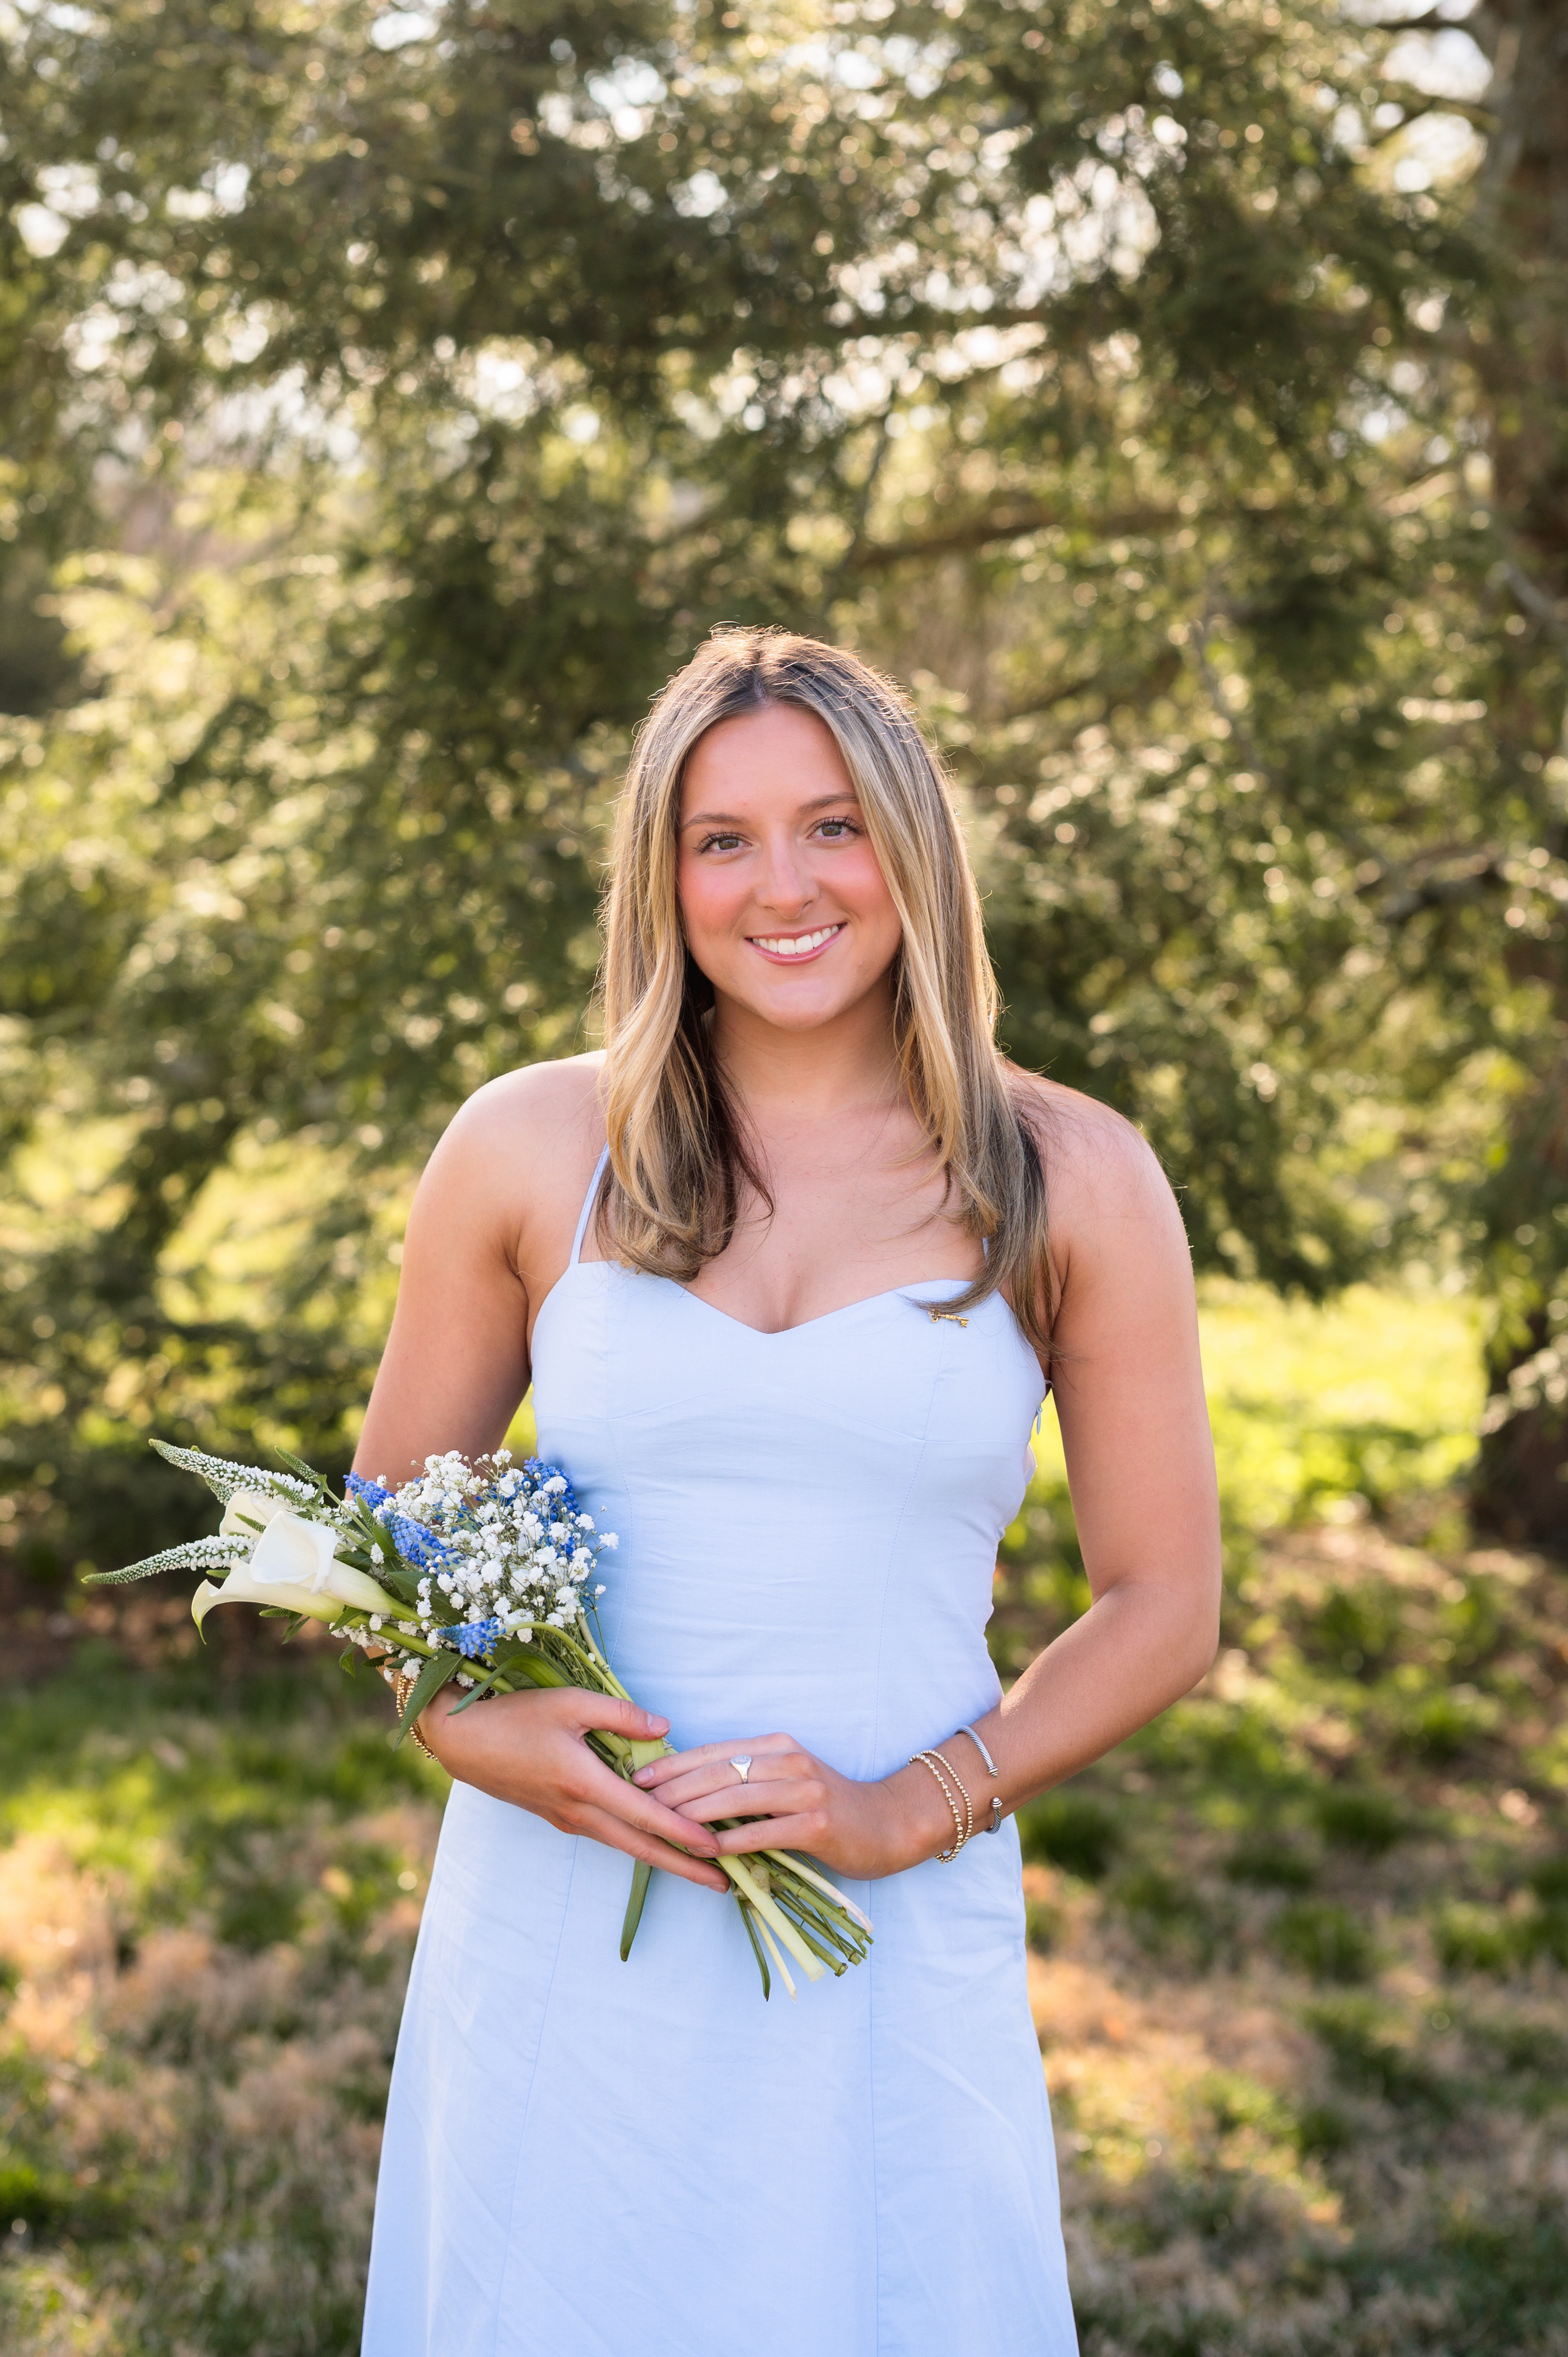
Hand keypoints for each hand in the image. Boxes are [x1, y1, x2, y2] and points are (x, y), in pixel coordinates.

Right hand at [423, 1686, 729, 1892]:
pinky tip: (655, 1839)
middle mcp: (578, 1811)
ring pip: (624, 1844)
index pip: (645, 1815)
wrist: (461, 1742)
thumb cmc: (514, 1716)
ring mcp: (568, 1819)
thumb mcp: (569, 1703)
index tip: (718, 1848)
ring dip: (663, 1858)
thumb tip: (664, 1729)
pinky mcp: (560, 1817)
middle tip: (725, 1885)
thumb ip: (620, 1715)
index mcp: (584, 1783)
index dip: (684, 1832)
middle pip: (641, 1847)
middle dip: (685, 1867)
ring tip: (699, 1869)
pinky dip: (637, 1842)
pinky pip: (608, 1834)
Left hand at [632, 1732, 955, 1880]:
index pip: (715, 1751)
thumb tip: (691, 1792)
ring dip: (695, 1813)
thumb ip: (749, 1781)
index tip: (638, 1775)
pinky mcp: (817, 1823)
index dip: (674, 1764)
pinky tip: (707, 1850)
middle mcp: (790, 1761)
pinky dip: (733, 1840)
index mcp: (778, 1746)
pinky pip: (765, 1831)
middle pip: (719, 1771)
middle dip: (674, 1787)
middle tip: (637, 1801)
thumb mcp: (788, 1781)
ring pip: (737, 1798)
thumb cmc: (831, 1806)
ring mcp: (805, 1790)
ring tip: (662, 1824)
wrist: (889, 1823)